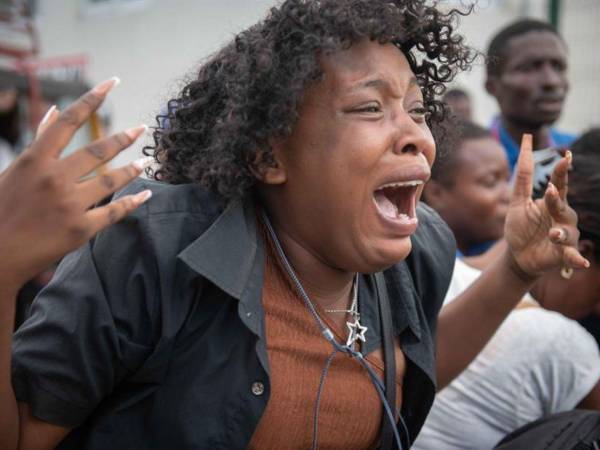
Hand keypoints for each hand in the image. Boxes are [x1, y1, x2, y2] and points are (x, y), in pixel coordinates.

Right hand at [0, 77, 152, 293]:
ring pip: (112, 179)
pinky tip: (146, 195)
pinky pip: (115, 211)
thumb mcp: (15, 170)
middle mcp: (55, 178)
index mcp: (35, 160)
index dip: (92, 98)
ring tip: (145, 160)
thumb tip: (53, 110)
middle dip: (124, 137)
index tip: (112, 83)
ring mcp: (69, 204)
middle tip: (142, 128)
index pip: (69, 121)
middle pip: (99, 150)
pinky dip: (134, 202)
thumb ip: (39, 141)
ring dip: (133, 168)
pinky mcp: (81, 229)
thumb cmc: (2, 208)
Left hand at [504, 134, 588, 279]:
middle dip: (556, 201)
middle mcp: (564, 218)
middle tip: (550, 192)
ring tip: (553, 234)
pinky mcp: (563, 255)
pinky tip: (582, 263)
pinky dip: (577, 260)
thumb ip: (523, 178)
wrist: (517, 255)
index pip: (560, 184)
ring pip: (568, 232)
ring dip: (561, 233)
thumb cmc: (521, 227)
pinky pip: (572, 256)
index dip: (562, 171)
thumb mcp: (518, 201)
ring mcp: (566, 237)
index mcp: (554, 203)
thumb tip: (525, 146)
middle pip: (563, 206)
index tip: (566, 156)